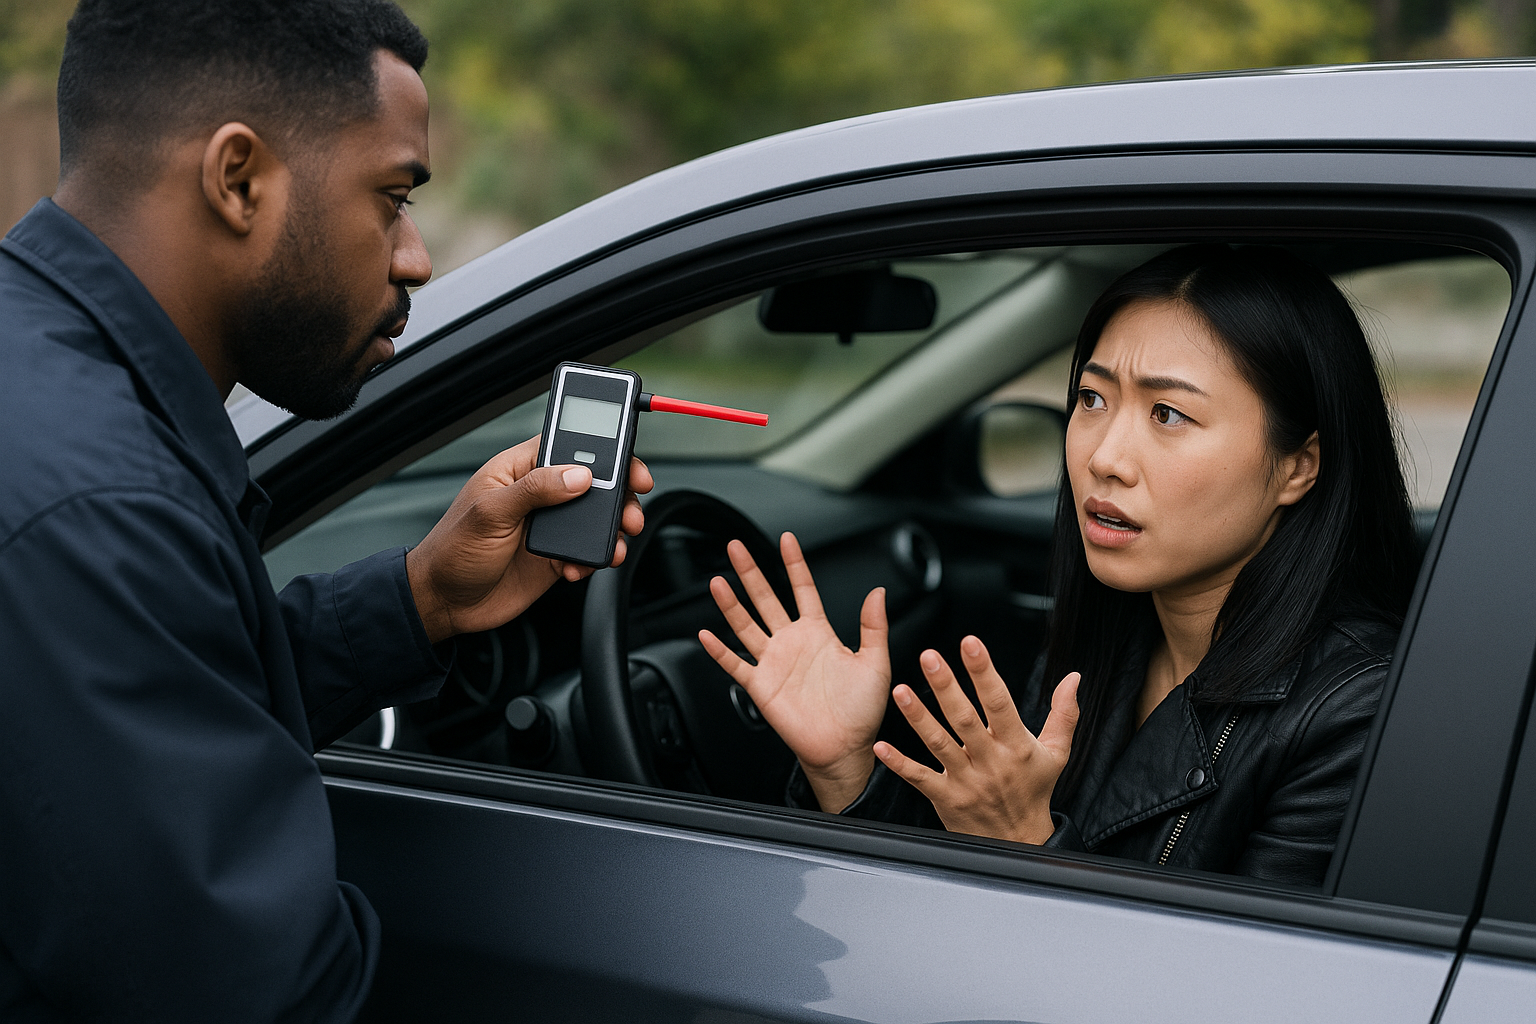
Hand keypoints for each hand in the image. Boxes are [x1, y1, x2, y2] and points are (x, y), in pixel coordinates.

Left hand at [406, 435, 652, 642]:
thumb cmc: (451, 551)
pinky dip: (593, 559)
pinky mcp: (555, 554)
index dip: (604, 448)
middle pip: (595, 481)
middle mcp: (539, 493)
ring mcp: (549, 525)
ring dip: (613, 530)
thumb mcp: (490, 513)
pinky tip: (576, 568)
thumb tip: (578, 475)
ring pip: (597, 518)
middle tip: (632, 507)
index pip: (569, 445)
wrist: (444, 603)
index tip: (629, 462)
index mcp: (519, 469)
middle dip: (621, 493)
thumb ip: (534, 490)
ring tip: (616, 542)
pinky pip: (588, 551)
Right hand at [698, 532, 890, 812]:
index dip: (794, 564)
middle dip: (751, 572)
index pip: (803, 590)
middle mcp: (792, 643)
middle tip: (736, 546)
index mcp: (819, 633)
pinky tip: (706, 634)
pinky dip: (720, 651)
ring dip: (730, 604)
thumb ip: (874, 626)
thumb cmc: (862, 711)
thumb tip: (878, 592)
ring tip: (717, 582)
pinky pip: (736, 664)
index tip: (786, 539)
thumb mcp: (875, 662)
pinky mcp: (761, 686)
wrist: (845, 748)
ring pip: (746, 625)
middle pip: (766, 599)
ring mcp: (774, 663)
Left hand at [875, 636, 1079, 844]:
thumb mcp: (1056, 753)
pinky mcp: (947, 799)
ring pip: (939, 744)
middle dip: (947, 686)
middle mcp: (991, 762)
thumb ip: (1063, 714)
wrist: (1019, 843)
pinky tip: (881, 746)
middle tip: (929, 657)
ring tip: (901, 691)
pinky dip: (899, 763)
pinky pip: (920, 778)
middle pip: (965, 719)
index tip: (971, 644)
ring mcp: (967, 782)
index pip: (999, 702)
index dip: (985, 672)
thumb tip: (1074, 678)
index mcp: (1016, 746)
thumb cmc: (1035, 791)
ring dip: (918, 717)